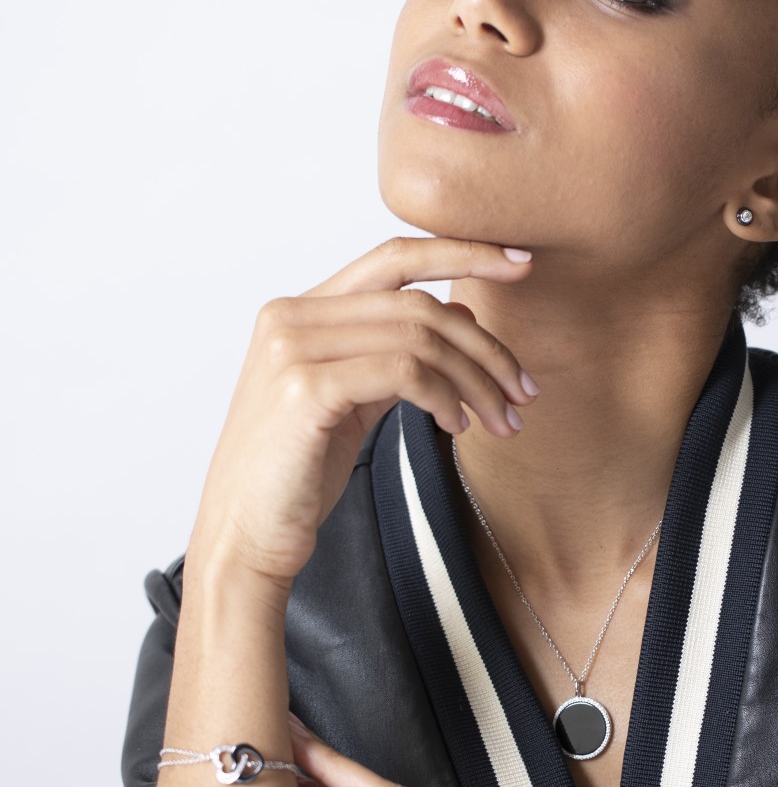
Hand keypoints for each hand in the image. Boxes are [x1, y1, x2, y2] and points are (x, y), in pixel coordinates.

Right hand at [188, 234, 539, 590]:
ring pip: (419, 337)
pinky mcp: (304, 387)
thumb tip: (460, 317)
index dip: (462, 250)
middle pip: (418, 303)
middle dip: (486, 347)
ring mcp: (293, 348)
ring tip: (501, 421)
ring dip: (477, 381)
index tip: (520, 259)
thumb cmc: (296, 474)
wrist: (244, 535)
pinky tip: (457, 427)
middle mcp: (290, 316)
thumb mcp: (352, 401)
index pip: (393, 258)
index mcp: (300, 310)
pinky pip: (403, 372)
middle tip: (524, 392)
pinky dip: (445, 397)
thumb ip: (394, 355)